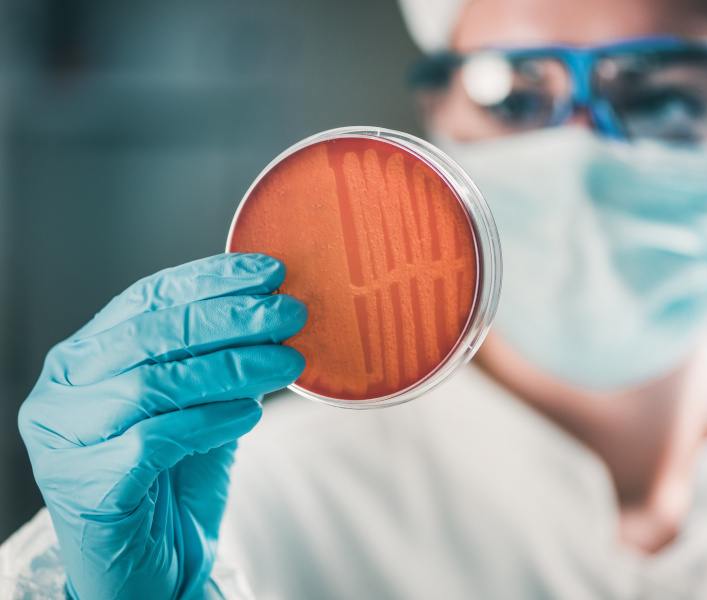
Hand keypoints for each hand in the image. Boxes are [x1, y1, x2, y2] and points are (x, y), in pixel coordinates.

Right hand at [18, 253, 306, 598]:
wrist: (147, 566)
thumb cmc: (170, 479)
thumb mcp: (195, 404)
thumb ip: (216, 359)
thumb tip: (273, 311)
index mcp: (85, 357)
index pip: (147, 299)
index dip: (210, 280)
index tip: (268, 271)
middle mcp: (64, 390)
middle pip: (152, 334)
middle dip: (230, 318)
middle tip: (290, 314)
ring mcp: (66, 438)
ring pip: (155, 383)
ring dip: (232, 367)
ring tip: (287, 362)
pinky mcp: (88, 485)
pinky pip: (157, 439)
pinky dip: (211, 420)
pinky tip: (251, 413)